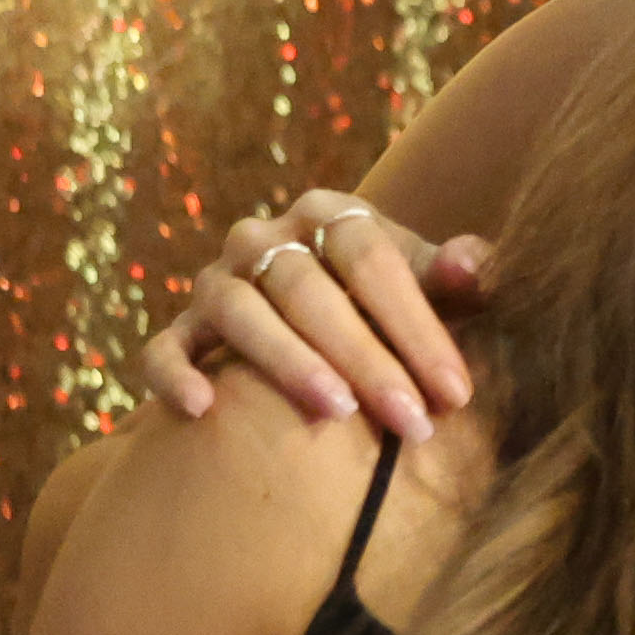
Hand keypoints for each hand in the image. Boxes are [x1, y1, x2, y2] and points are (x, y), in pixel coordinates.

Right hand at [137, 193, 490, 434]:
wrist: (316, 315)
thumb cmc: (386, 300)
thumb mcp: (425, 281)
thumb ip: (454, 275)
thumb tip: (472, 266)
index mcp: (330, 214)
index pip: (372, 260)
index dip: (417, 326)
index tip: (456, 394)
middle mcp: (264, 238)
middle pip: (310, 290)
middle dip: (366, 359)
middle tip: (411, 420)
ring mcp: (215, 281)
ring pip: (240, 312)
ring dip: (287, 361)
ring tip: (335, 413)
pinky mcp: (180, 328)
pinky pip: (163, 347)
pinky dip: (175, 374)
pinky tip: (202, 409)